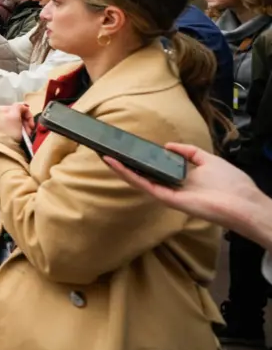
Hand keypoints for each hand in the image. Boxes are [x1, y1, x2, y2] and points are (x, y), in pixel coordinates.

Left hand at [0, 103, 34, 142]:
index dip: (27, 113)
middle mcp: (5, 113)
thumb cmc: (11, 130)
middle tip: (30, 128)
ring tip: (28, 133)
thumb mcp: (14, 115)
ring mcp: (8, 120)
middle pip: (22, 113)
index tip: (30, 121)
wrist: (8, 145)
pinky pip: (22, 125)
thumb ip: (19, 106)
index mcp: (3, 108)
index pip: (20, 106)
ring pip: (23, 119)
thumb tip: (24, 105)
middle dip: (28, 121)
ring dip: (27, 126)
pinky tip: (26, 134)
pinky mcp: (12, 127)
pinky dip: (26, 129)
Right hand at [105, 143, 271, 246]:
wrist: (243, 203)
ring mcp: (167, 193)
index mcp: (182, 178)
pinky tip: (114, 163)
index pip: (157, 168)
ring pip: (139, 179)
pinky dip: (127, 174)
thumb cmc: (231, 184)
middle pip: (144, 174)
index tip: (130, 148)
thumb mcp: (208, 160)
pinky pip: (143, 185)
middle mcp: (172, 186)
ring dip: (121, 169)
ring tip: (105, 156)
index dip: (143, 159)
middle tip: (110, 151)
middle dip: (126, 164)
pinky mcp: (166, 198)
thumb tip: (168, 146)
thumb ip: (188, 152)